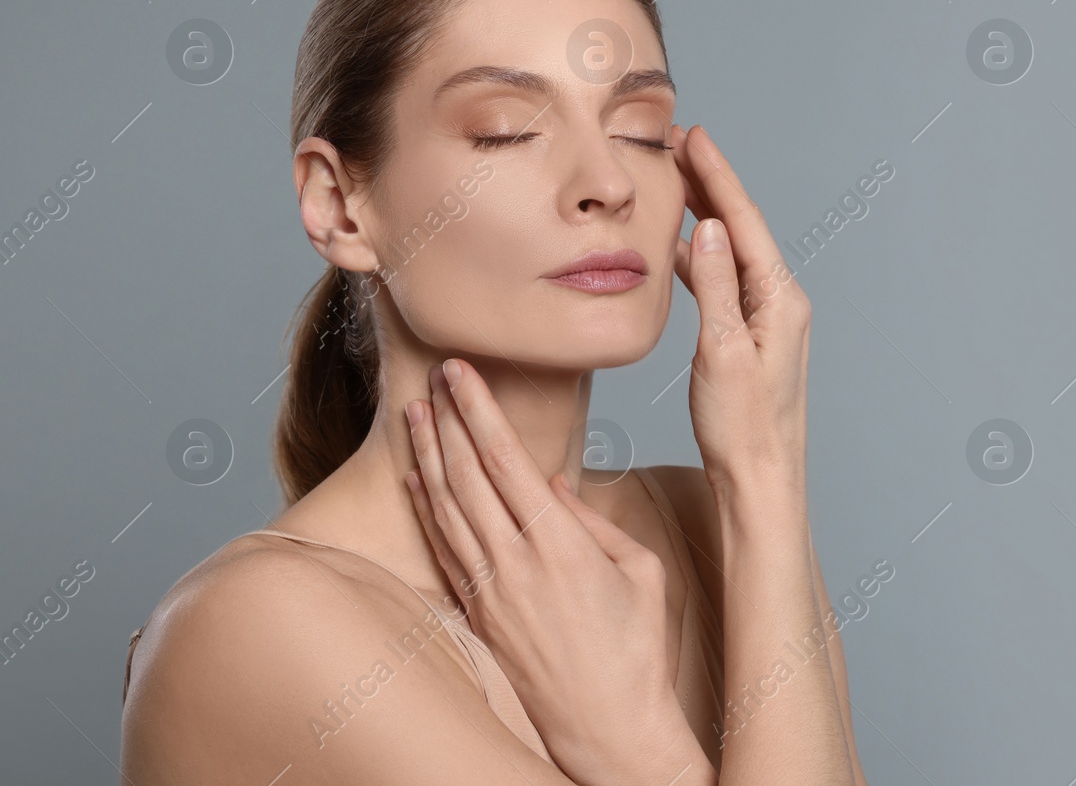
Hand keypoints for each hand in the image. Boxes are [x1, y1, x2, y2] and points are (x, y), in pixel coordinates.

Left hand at [403, 359, 709, 785]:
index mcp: (560, 544)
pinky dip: (425, 509)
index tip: (462, 372)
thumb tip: (551, 484)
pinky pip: (442, 549)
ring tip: (414, 414)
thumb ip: (593, 522)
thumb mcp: (638, 571)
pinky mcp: (477, 615)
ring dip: (427, 455)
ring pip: (446, 508)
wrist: (606, 727)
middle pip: (467, 475)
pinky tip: (416, 480)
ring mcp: (488, 591)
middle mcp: (514, 563)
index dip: (478, 410)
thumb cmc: (636, 650)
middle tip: (436, 374)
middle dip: (447, 418)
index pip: (505, 459)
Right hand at [671, 123, 812, 495]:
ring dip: (702, 216)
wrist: (761, 482)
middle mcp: (782, 302)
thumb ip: (716, 286)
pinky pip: (725, 281)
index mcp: (781, 300)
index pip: (744, 221)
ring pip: (731, 252)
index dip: (716, 175)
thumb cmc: (743, 428)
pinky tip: (676, 248)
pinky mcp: (752, 337)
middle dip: (708, 183)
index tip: (693, 136)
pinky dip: (700, 258)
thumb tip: (708, 227)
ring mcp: (768, 319)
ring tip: (670, 183)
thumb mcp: (723, 351)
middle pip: (740, 228)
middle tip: (675, 143)